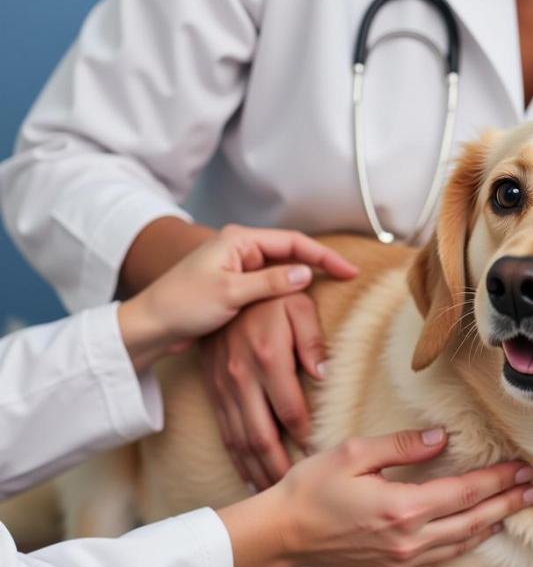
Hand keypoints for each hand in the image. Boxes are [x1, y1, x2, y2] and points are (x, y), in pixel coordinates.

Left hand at [118, 225, 355, 371]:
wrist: (150, 326)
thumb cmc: (182, 305)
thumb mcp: (230, 293)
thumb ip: (270, 282)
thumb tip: (306, 273)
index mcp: (239, 241)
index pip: (293, 242)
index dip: (323, 256)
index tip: (348, 271)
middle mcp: (241, 249)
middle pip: (291, 251)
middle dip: (320, 262)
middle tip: (347, 277)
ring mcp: (238, 267)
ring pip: (282, 268)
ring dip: (306, 276)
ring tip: (333, 288)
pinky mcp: (236, 286)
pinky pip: (271, 284)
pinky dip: (290, 291)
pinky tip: (303, 302)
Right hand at [198, 232, 357, 490]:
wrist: (223, 284)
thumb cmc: (272, 294)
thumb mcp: (298, 305)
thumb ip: (312, 340)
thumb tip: (323, 375)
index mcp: (268, 357)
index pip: (291, 410)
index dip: (306, 437)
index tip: (322, 460)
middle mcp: (242, 377)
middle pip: (261, 435)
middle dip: (278, 468)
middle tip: (298, 491)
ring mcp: (224, 386)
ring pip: (239, 439)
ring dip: (255, 469)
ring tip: (272, 494)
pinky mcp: (213, 389)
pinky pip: (224, 430)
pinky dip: (235, 457)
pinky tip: (247, 475)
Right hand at [216, 428, 532, 566]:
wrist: (282, 534)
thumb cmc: (312, 488)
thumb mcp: (354, 453)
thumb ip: (401, 447)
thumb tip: (441, 438)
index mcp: (402, 507)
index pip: (464, 492)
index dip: (497, 481)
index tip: (521, 469)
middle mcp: (408, 539)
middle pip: (471, 521)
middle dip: (505, 503)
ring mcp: (401, 559)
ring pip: (460, 543)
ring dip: (490, 524)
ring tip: (513, 510)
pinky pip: (440, 558)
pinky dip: (465, 544)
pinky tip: (475, 533)